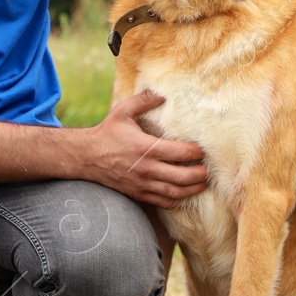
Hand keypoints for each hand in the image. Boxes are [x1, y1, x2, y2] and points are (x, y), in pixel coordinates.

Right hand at [85, 90, 207, 208]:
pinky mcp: (139, 194)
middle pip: (183, 177)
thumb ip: (143, 100)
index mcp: (145, 148)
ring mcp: (143, 184)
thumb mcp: (123, 111)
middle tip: (208, 168)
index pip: (181, 153)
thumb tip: (163, 93)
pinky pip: (163, 202)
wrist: (87, 157)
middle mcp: (146, 169)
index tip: (203, 149)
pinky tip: (185, 193)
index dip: (196, 152)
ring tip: (202, 182)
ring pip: (176, 193)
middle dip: (200, 174)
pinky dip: (178, 200)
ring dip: (193, 189)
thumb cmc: (108, 133)